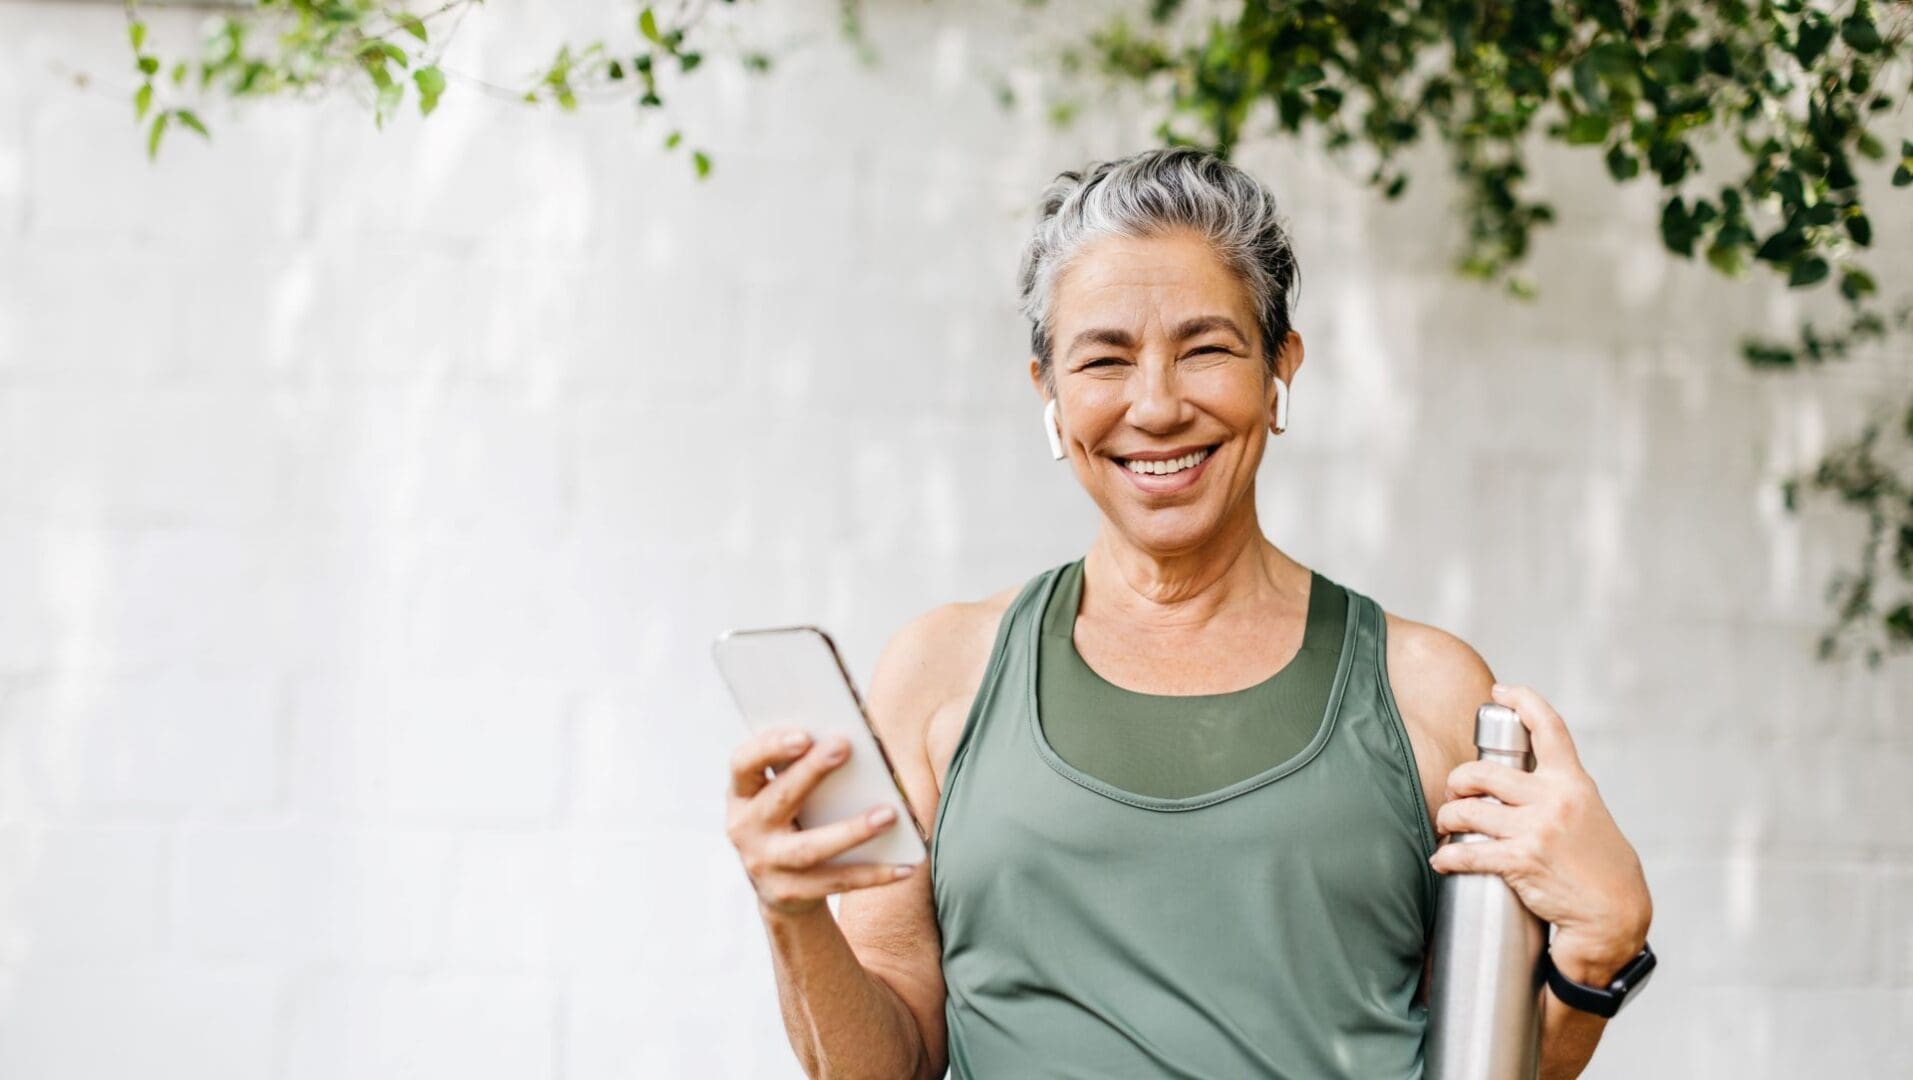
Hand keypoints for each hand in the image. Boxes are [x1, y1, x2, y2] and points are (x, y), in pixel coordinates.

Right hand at [725, 728, 915, 916]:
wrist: (780, 888)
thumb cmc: (792, 818)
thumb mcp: (783, 793)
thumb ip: (801, 767)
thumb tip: (849, 742)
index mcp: (742, 795)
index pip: (743, 764)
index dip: (768, 748)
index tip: (803, 734)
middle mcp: (745, 830)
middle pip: (779, 799)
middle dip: (811, 772)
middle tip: (845, 746)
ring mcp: (765, 865)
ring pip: (810, 848)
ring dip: (852, 830)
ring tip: (889, 814)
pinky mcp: (790, 893)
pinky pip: (837, 881)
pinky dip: (873, 874)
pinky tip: (904, 865)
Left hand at [1429, 683, 1652, 982]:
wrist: (1615, 913)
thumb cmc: (1600, 866)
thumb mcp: (1589, 813)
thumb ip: (1559, 792)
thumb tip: (1521, 779)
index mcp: (1572, 782)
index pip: (1548, 727)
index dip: (1522, 701)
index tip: (1500, 691)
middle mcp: (1554, 799)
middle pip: (1483, 771)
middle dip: (1458, 780)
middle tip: (1455, 793)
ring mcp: (1537, 829)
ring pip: (1469, 809)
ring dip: (1448, 817)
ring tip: (1446, 825)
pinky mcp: (1523, 861)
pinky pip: (1469, 852)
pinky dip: (1448, 856)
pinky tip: (1442, 860)